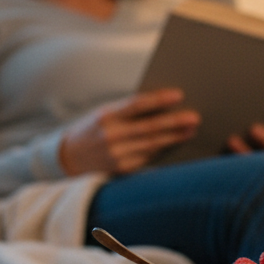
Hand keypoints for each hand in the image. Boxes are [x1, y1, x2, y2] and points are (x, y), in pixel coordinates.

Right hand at [58, 88, 199, 175]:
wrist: (69, 158)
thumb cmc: (94, 129)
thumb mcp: (105, 113)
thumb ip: (128, 110)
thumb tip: (162, 105)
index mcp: (107, 116)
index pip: (136, 105)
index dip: (159, 100)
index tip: (179, 95)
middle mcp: (111, 136)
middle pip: (149, 128)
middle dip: (174, 122)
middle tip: (195, 117)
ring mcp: (117, 155)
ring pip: (152, 144)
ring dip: (174, 137)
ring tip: (191, 130)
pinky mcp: (123, 169)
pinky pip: (149, 157)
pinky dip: (164, 149)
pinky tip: (177, 142)